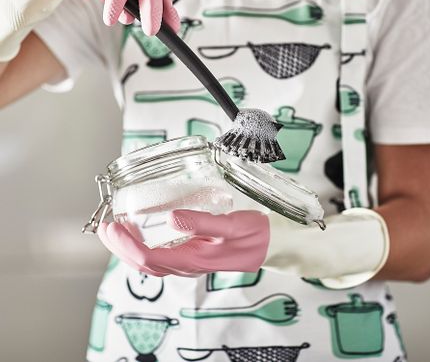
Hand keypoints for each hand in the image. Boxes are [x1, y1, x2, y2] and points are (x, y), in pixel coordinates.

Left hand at [98, 209, 269, 276]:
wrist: (270, 245)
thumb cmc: (254, 234)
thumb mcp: (233, 225)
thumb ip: (203, 223)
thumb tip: (171, 218)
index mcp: (193, 259)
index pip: (149, 258)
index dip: (126, 244)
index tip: (112, 225)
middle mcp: (186, 265)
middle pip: (142, 264)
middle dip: (119, 247)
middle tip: (104, 227)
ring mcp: (187, 263)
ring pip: (148, 263)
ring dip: (127, 248)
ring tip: (114, 230)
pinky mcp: (190, 256)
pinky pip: (158, 257)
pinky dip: (141, 247)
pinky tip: (138, 233)